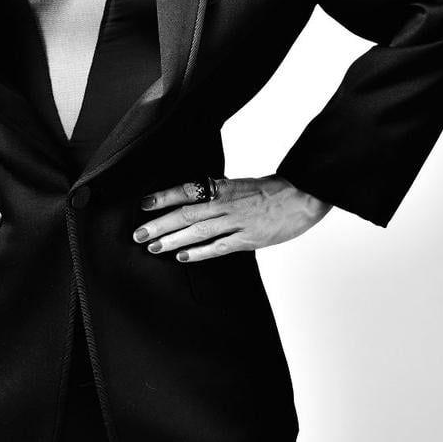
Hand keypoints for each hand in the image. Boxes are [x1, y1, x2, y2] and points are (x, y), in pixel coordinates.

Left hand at [132, 174, 330, 260]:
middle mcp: (227, 202)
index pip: (187, 190)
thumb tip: (196, 197)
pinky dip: (199, 252)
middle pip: (186, 212)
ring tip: (153, 246)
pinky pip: (220, 246)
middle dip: (160, 224)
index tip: (144, 204)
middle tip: (138, 234)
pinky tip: (182, 257)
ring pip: (198, 230)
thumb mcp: (242, 185)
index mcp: (224, 186)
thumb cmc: (273, 190)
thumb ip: (220, 192)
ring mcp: (238, 221)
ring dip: (173, 239)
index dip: (164, 197)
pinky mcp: (249, 238)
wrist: (304, 194)